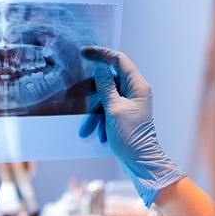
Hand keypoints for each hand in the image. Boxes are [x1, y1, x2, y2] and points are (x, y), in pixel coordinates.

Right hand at [78, 46, 184, 206]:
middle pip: (108, 81)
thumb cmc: (130, 136)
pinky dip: (99, 120)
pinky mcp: (124, 113)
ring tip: (85, 130)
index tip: (83, 52)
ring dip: (94, 113)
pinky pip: (107, 109)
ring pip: (105, 98)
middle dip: (91, 93)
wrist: (140, 162)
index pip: (118, 60)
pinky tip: (96, 134)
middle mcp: (135, 91)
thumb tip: (100, 68)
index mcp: (137, 86)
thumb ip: (105, 86)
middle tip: (74, 96)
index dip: (101, 53)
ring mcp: (129, 102)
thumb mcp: (113, 109)